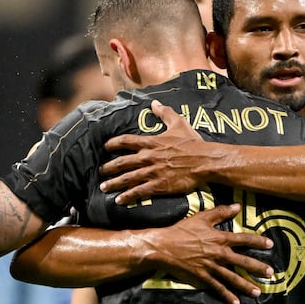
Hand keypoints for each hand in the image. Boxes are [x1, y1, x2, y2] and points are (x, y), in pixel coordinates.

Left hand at [100, 100, 216, 203]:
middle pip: (122, 162)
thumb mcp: (178, 123)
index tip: (105, 146)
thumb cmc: (192, 142)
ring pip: (127, 178)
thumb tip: (154, 103)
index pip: (126, 141)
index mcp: (151, 142)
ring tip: (104, 187)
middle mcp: (148, 157)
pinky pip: (139, 191)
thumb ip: (165, 113)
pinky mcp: (159, 185)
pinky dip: (128, 196)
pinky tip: (119, 200)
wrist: (204, 161)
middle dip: (109, 167)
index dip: (113, 143)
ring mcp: (152, 172)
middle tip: (100, 171)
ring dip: (113, 183)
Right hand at [146, 203, 273, 303]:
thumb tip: (238, 206)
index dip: (258, 241)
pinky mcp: (203, 277)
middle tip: (271, 274)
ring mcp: (211, 267)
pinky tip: (236, 302)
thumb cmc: (182, 230)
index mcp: (220, 238)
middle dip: (258, 268)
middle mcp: (219, 253)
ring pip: (233, 277)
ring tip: (258, 292)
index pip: (244, 239)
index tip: (270, 244)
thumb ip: (221, 212)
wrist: (163, 246)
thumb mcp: (202, 217)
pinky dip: (227, 296)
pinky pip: (218, 288)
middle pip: (243, 261)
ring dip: (246, 285)